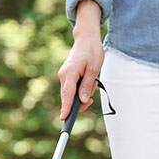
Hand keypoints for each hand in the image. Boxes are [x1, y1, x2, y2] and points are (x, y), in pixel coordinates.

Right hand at [57, 0, 104, 119]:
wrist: (86, 39)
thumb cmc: (92, 52)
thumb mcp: (94, 69)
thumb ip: (87, 86)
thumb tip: (83, 101)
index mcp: (70, 73)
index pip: (67, 95)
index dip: (66, 108)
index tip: (64, 119)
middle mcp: (64, 75)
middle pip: (69, 97)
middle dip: (81, 101)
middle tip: (93, 93)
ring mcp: (64, 76)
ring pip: (71, 94)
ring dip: (83, 93)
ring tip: (93, 81)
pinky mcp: (67, 76)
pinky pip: (73, 88)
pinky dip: (81, 89)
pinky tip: (90, 81)